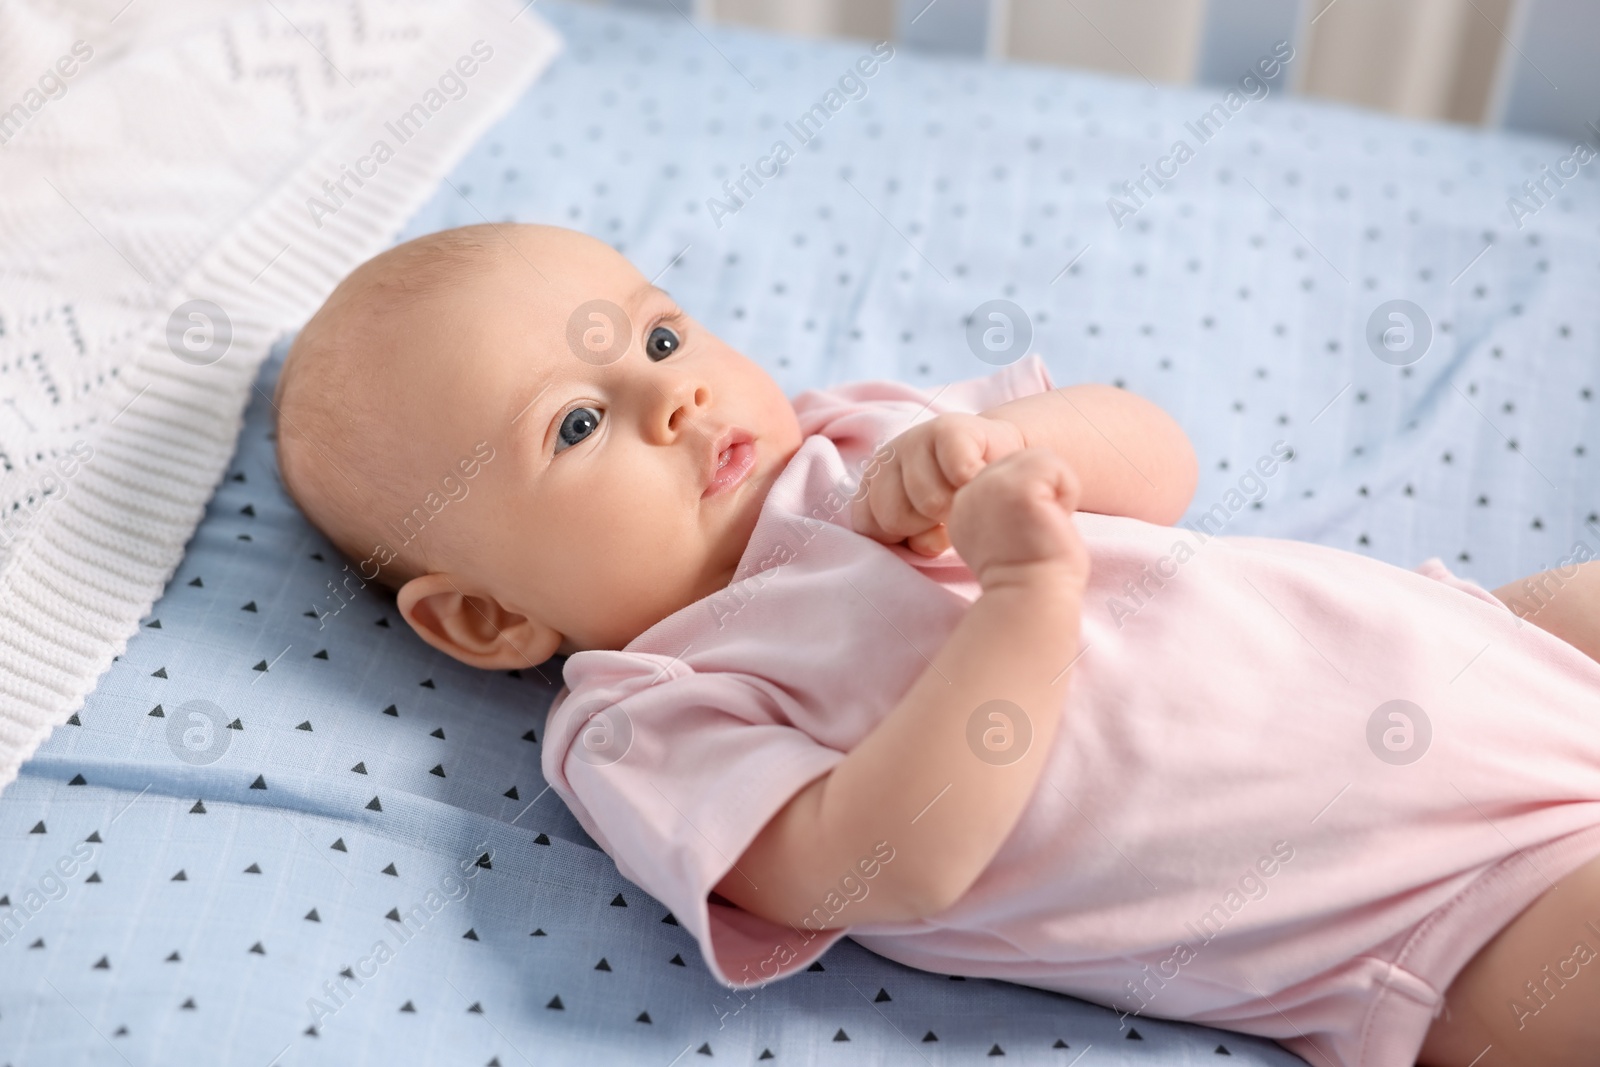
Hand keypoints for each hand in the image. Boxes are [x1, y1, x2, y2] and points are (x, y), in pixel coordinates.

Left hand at [851, 413, 1025, 555]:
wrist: (1001, 458)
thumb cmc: (961, 501)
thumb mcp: (933, 531)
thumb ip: (921, 544)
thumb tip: (929, 544)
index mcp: (873, 487)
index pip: (869, 529)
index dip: (905, 540)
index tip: (928, 529)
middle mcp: (885, 460)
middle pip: (892, 519)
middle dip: (926, 527)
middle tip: (948, 512)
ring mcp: (913, 440)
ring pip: (928, 502)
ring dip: (956, 509)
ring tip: (965, 496)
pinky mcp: (948, 428)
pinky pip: (958, 472)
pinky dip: (975, 486)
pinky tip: (981, 479)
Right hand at [946, 447, 1089, 594]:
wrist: (1033, 598)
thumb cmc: (1030, 574)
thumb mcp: (1004, 532)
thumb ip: (1003, 504)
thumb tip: (1032, 486)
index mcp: (965, 504)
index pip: (1008, 473)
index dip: (1028, 500)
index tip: (1023, 537)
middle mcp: (970, 492)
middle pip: (1022, 459)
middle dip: (1042, 492)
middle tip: (1036, 531)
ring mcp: (990, 486)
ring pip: (1038, 457)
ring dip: (1054, 491)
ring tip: (1044, 524)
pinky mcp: (1017, 487)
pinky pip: (1054, 465)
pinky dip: (1067, 492)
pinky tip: (1052, 520)